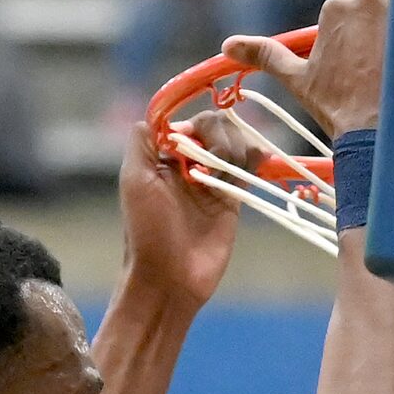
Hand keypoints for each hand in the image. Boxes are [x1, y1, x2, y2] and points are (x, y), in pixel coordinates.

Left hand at [116, 111, 267, 310]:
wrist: (169, 280)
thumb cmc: (147, 232)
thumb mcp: (135, 180)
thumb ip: (143, 142)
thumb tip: (158, 114)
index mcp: (163, 155)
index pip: (190, 119)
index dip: (201, 125)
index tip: (198, 146)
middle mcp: (189, 163)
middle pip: (217, 126)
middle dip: (222, 137)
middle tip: (213, 168)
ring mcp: (212, 181)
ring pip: (236, 142)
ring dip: (238, 148)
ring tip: (227, 176)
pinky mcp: (232, 200)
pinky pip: (248, 168)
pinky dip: (256, 158)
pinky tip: (258, 163)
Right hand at [222, 0, 387, 139]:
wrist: (376, 132)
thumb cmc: (338, 108)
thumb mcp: (300, 81)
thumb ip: (267, 56)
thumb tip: (228, 45)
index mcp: (336, 7)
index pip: (354, 20)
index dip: (358, 50)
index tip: (360, 73)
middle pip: (379, 15)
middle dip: (381, 42)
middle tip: (380, 78)